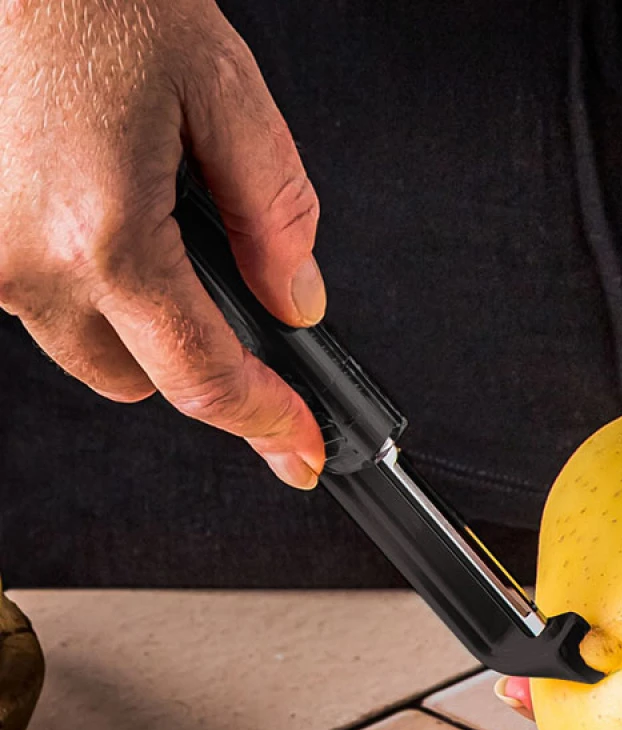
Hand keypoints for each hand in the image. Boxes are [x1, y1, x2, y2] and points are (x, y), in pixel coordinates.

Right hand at [0, 0, 325, 487]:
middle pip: (141, 381)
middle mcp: (26, 260)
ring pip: (88, 347)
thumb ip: (276, 214)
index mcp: (105, 234)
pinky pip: (44, 302)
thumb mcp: (225, 91)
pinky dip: (88, 282)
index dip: (265, 421)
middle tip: (225, 292)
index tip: (299, 449)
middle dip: (193, 356)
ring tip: (150, 217)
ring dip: (135, 317)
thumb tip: (297, 302)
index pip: (203, 378)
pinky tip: (103, 210)